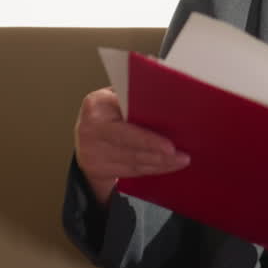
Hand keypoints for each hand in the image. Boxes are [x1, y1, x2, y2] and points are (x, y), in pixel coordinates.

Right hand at [74, 87, 190, 204]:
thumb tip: (167, 100)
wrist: (85, 136)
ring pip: (133, 162)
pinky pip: (131, 171)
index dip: (148, 138)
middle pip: (130, 147)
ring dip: (160, 163)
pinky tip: (166, 166)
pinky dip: (151, 169)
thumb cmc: (107, 111)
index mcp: (96, 105)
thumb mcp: (114, 96)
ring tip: (180, 161)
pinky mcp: (97, 169)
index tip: (169, 146)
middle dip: (159, 154)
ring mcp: (92, 153)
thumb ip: (132, 98)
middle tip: (182, 156)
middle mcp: (90, 130)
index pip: (125, 124)